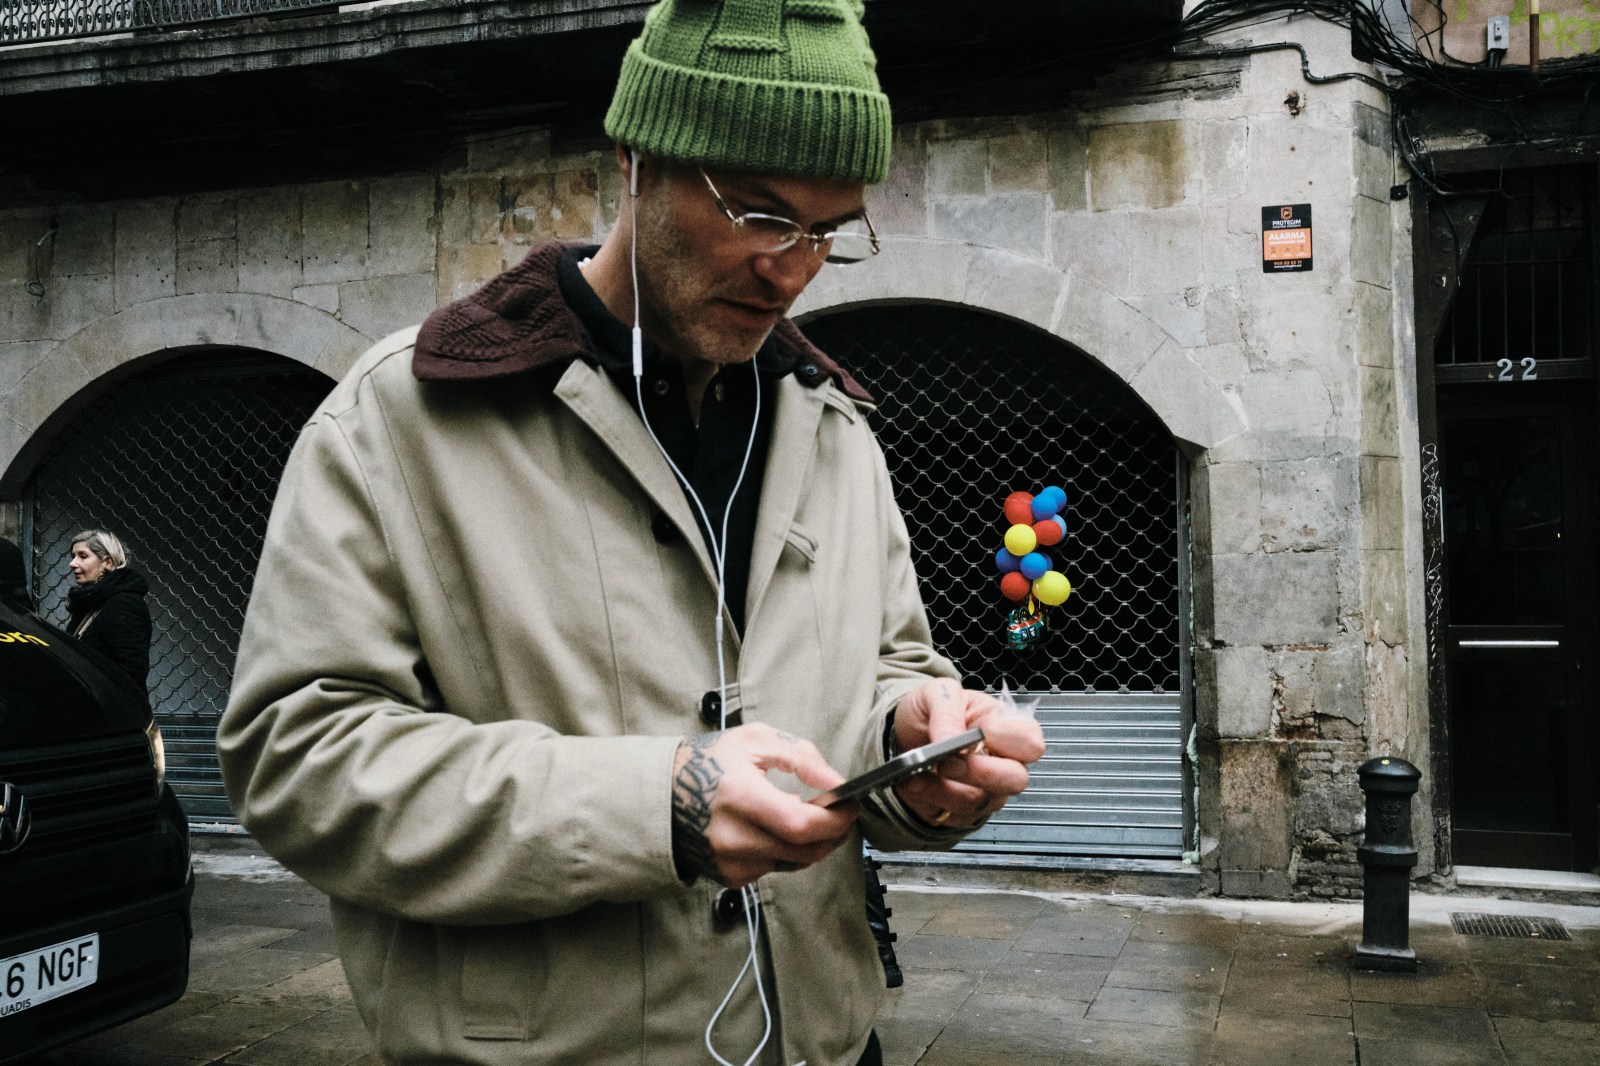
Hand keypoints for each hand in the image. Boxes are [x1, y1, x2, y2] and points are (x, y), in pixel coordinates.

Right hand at [671, 723, 856, 888]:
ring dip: (811, 843)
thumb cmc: (708, 761)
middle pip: (805, 851)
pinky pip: (774, 869)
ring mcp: (730, 861)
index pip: (801, 824)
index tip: (850, 805)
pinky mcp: (729, 877)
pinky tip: (776, 831)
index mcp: (740, 796)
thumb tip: (836, 783)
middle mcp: (733, 836)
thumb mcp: (753, 740)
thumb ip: (801, 757)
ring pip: (795, 863)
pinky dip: (785, 852)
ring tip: (809, 817)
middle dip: (833, 833)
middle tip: (840, 813)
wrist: (661, 795)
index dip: (836, 819)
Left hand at [890, 679, 1045, 827]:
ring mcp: (988, 790)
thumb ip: (947, 709)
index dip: (1006, 739)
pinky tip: (915, 782)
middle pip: (1016, 780)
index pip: (1030, 743)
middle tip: (947, 761)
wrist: (904, 735)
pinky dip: (929, 799)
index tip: (979, 730)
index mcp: (1006, 728)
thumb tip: (951, 739)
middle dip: (978, 771)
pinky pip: (955, 816)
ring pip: (979, 801)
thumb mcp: (937, 693)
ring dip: (942, 788)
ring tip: (917, 771)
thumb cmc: (931, 711)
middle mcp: (1004, 763)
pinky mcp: (966, 811)